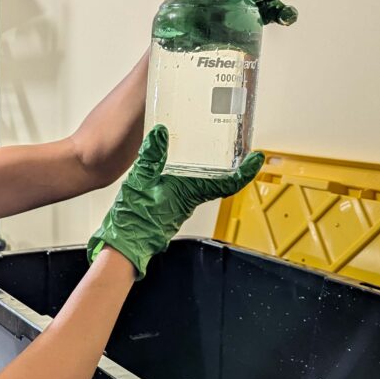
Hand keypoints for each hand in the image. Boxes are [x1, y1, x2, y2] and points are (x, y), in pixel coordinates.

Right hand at [87, 125, 263, 277]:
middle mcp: (189, 200)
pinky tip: (178, 166)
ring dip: (211, 170)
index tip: (257, 158)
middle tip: (237, 147)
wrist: (122, 245)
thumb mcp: (140, 181)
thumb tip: (161, 133)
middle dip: (230, 165)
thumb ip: (151, 156)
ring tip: (210, 150)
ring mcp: (179, 204)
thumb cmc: (133, 220)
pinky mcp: (169, 207)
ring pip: (202, 184)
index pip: (228, 183)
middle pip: (219, 182)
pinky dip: (191, 175)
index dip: (246, 170)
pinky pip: (187, 188)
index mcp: (189, 193)